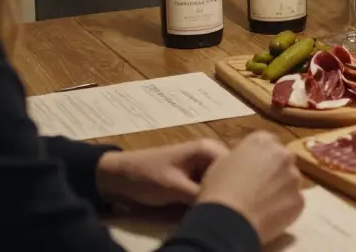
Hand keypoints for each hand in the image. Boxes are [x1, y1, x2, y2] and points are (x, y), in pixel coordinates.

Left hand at [96, 138, 227, 206]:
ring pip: (220, 181)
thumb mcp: (175, 188)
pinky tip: (203, 205)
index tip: (229, 203)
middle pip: (230, 174)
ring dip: (216, 194)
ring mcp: (202, 163)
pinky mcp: (195, 174)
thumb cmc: (146, 176)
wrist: (119, 176)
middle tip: (220, 207)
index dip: (236, 185)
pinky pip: (209, 185)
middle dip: (226, 190)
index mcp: (208, 148)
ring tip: (211, 207)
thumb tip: (224, 205)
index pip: (237, 167)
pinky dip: (207, 195)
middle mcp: (210, 152)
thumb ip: (201, 195)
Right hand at [197, 131, 304, 244]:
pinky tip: (268, 215)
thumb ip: (242, 156)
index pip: (268, 143)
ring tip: (262, 204)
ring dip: (281, 188)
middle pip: (283, 159)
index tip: (253, 169)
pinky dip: (284, 208)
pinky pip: (293, 201)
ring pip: (290, 181)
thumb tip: (246, 163)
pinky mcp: (299, 200)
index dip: (260, 157)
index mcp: (262, 141)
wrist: (229, 220)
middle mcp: (283, 155)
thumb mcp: (222, 162)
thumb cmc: (220, 189)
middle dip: (274, 170)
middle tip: (259, 186)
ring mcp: (294, 177)